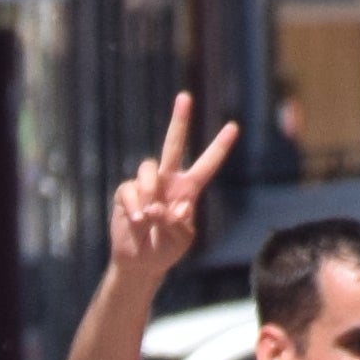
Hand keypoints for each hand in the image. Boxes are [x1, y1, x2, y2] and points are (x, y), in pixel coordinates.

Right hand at [102, 95, 242, 283]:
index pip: (207, 164)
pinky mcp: (126, 193)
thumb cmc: (165, 249)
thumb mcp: (180, 240)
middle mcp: (168, 181)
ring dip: (149, 190)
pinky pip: (130, 190)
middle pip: (173, 145)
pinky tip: (138, 221)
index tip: (233, 127)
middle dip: (180, 121)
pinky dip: (134, 206)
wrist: (140, 262)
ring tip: (149, 215)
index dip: (219, 146)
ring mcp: (146, 186)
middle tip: (185, 97)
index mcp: (189, 190)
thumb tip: (159, 206)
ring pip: (148, 168)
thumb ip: (176, 223)